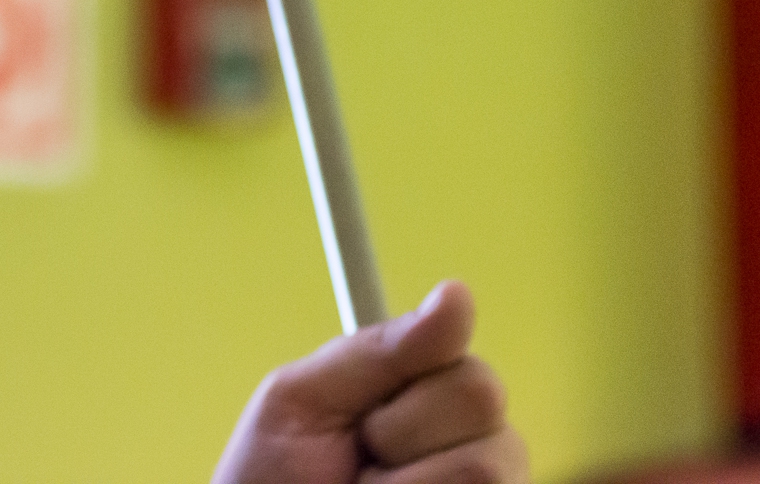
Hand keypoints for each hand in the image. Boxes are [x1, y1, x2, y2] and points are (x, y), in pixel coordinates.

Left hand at [212, 281, 525, 483]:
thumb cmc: (272, 483)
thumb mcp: (302, 402)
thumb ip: (377, 351)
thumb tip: (457, 294)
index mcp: (425, 395)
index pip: (465, 354)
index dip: (413, 387)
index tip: (369, 417)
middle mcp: (469, 442)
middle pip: (483, 395)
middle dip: (400, 432)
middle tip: (358, 460)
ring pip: (487, 466)